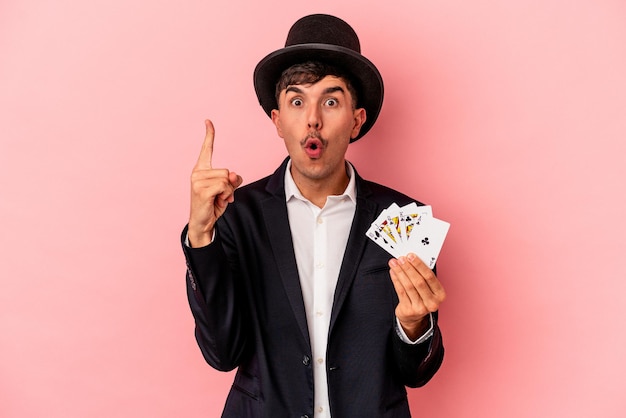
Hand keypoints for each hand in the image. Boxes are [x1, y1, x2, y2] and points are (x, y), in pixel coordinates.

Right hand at [188, 120, 242, 246]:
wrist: (202, 223)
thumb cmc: (213, 205)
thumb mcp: (225, 190)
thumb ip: (231, 180)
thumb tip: (233, 175)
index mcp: (201, 170)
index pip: (206, 150)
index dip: (209, 135)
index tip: (208, 121)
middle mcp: (197, 173)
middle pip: (227, 171)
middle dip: (229, 185)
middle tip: (220, 196)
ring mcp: (197, 181)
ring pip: (226, 179)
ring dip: (228, 191)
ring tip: (217, 199)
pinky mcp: (201, 189)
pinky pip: (224, 186)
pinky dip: (225, 195)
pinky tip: (216, 201)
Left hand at [388, 253, 445, 339]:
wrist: (414, 316)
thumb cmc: (422, 296)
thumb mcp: (428, 288)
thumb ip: (422, 275)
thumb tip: (410, 259)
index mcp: (440, 294)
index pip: (429, 277)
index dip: (419, 265)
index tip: (411, 256)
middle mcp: (432, 302)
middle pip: (418, 281)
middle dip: (408, 268)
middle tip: (401, 258)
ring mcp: (420, 308)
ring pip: (408, 286)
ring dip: (400, 272)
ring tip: (394, 263)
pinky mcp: (409, 310)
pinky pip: (401, 292)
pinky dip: (396, 280)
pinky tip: (393, 272)